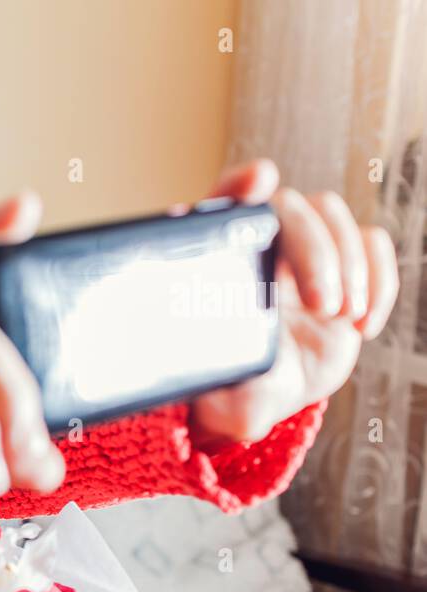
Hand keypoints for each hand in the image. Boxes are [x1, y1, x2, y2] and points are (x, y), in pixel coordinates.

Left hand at [187, 159, 399, 443]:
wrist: (271, 393)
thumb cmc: (236, 390)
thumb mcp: (227, 402)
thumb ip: (228, 402)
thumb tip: (235, 398)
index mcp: (221, 264)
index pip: (222, 206)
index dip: (241, 186)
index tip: (261, 181)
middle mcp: (259, 247)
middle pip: (293, 207)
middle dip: (318, 252)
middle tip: (324, 307)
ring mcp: (303, 252)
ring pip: (335, 216)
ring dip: (350, 265)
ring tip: (343, 317)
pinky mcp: (343, 267)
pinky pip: (374, 243)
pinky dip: (380, 278)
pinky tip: (363, 324)